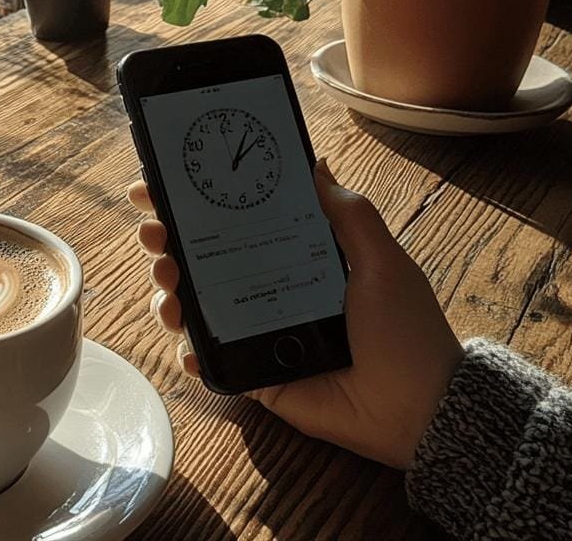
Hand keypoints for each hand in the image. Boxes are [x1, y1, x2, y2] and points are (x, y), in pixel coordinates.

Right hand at [128, 159, 463, 469]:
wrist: (416, 408)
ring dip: (170, 293)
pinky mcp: (255, 375)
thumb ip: (350, 214)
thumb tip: (315, 163)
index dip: (197, 204)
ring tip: (170, 291)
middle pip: (204, 260)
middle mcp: (271, 289)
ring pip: (197, 307)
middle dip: (168, 242)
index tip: (157, 186)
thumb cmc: (405, 330)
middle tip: (155, 234)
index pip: (239, 223)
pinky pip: (211, 361)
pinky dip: (191, 351)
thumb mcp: (383, 261)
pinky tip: (188, 343)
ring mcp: (258, 333)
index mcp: (297, 257)